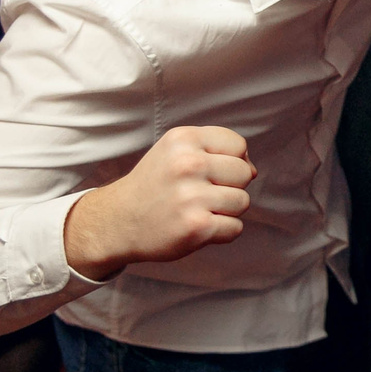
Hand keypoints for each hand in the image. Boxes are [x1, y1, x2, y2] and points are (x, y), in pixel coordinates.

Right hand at [62, 126, 254, 280]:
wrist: (117, 221)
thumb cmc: (156, 184)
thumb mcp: (177, 151)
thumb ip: (217, 151)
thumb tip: (253, 170)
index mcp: (183, 139)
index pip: (239, 145)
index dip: (230, 161)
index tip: (206, 172)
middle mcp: (187, 164)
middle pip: (245, 173)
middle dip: (230, 186)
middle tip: (199, 193)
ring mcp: (191, 197)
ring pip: (243, 201)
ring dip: (226, 210)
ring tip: (196, 209)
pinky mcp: (196, 227)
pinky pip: (236, 228)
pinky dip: (221, 232)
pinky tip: (196, 226)